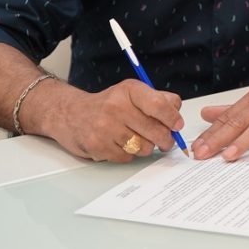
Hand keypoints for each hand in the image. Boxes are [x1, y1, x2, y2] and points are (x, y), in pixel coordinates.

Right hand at [46, 79, 183, 162]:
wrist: (70, 114)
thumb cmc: (109, 105)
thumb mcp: (132, 92)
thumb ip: (158, 100)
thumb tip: (177, 115)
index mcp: (129, 90)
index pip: (159, 105)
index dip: (173, 119)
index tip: (177, 126)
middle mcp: (116, 107)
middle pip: (156, 131)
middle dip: (166, 140)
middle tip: (165, 141)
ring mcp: (105, 128)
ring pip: (144, 147)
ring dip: (147, 147)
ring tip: (139, 140)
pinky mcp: (97, 146)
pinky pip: (127, 157)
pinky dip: (130, 154)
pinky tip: (121, 144)